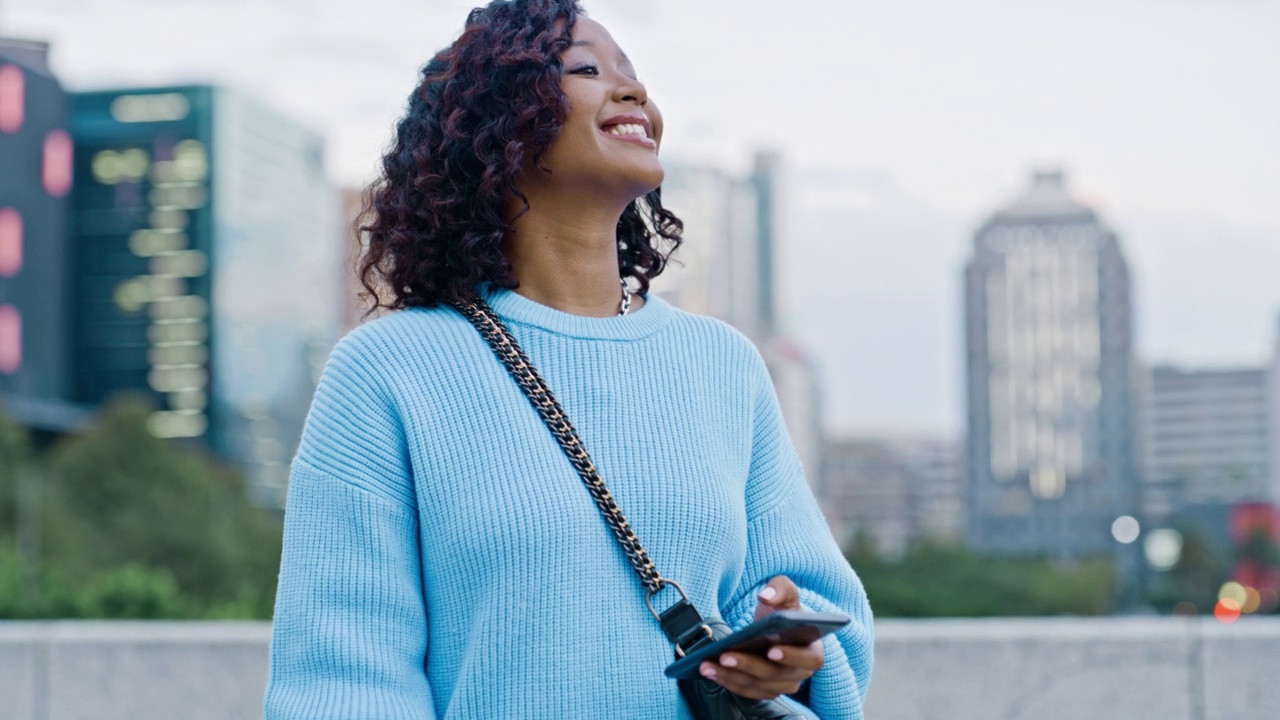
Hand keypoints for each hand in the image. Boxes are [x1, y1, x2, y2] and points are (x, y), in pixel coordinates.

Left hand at [698, 576, 824, 699]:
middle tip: (724, 656)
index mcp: (813, 650)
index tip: (771, 650)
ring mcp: (783, 684)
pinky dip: (727, 682)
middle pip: (775, 674)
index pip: (808, 659)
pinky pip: (746, 691)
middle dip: (747, 665)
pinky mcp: (765, 690)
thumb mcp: (785, 592)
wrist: (775, 626)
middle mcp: (801, 672)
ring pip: (757, 685)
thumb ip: (780, 589)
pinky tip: (710, 671)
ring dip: (731, 676)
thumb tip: (766, 596)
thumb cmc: (783, 609)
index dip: (791, 656)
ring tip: (707, 666)